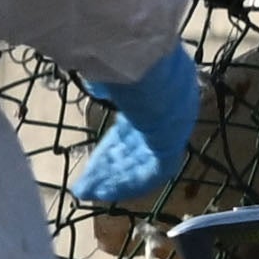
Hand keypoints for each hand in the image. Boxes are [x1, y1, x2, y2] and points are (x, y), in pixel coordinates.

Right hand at [71, 42, 201, 215]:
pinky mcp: (169, 145)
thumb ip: (107, 85)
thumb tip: (98, 84)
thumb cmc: (125, 64)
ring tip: (90, 194)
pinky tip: (106, 192)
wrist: (146, 66)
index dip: (110, 149)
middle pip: (134, 150)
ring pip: (140, 164)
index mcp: (157, 98)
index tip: (94, 162)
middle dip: (109, 169)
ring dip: (115, 181)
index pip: (131, 131)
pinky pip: (150, 172)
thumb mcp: (113, 75)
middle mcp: (167, 118)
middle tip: (88, 185)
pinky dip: (128, 183)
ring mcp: (170, 132)